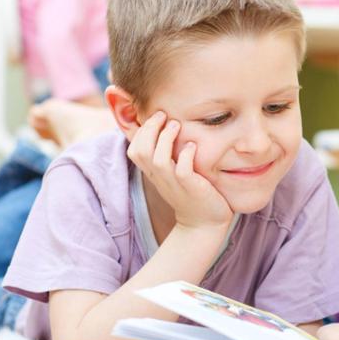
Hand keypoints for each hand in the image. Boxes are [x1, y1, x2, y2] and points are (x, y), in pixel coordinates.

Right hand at [127, 111, 232, 229]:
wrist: (204, 224)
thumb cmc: (191, 195)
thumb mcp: (174, 175)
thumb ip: (168, 157)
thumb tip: (168, 131)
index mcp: (154, 173)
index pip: (134, 149)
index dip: (142, 131)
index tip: (156, 117)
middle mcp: (160, 178)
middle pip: (140, 151)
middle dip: (150, 129)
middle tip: (163, 115)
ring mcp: (174, 183)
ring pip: (158, 159)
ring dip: (165, 138)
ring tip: (176, 124)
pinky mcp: (190, 188)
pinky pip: (182, 170)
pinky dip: (185, 155)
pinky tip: (192, 146)